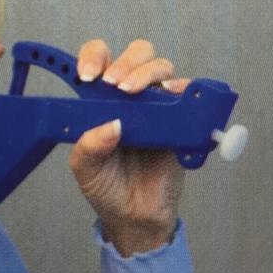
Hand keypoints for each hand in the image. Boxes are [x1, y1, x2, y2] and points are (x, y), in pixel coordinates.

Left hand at [68, 39, 189, 256]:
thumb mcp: (85, 168)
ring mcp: (156, 107)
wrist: (134, 217)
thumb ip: (89, 146)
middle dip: (125, 62)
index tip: (87, 76)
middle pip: (136, 55)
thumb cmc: (107, 187)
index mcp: (100, 101)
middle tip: (115, 84)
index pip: (98, 61)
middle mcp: (130, 97)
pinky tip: (170, 96)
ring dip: (147, 73)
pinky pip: (187, 96)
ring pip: (160, 68)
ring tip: (133, 92)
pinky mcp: (179, 121)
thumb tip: (109, 125)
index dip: (93, 58)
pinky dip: (182, 89)